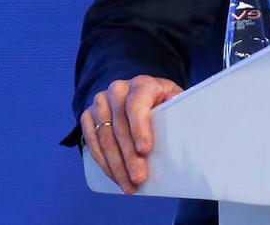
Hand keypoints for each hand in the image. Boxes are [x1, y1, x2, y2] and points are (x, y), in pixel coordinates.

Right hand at [80, 75, 182, 193]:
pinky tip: (115, 177)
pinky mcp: (88, 116)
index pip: (137, 105)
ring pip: (105, 138)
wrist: (138, 94)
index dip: (140, 128)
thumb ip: (177, 108)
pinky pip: (93, 143)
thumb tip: (181, 121)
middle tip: (139, 178)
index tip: (145, 150)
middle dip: (129, 157)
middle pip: (120, 127)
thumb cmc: (161, 101)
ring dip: (116, 165)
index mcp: (142, 84)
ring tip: (129, 186)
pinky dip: (104, 163)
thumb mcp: (173, 99)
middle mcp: (118, 90)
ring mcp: (100, 102)